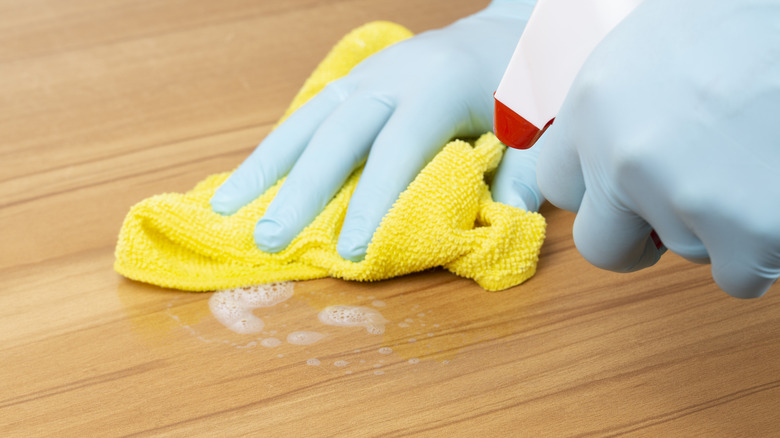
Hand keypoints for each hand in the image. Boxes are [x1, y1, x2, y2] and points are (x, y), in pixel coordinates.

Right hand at [210, 0, 536, 261]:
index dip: (373, 199)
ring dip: (263, 166)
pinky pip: (306, 117)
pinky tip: (249, 181)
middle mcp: (391, 78)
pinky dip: (275, 151)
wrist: (503, 33)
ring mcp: (365, 77)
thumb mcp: (537, 123)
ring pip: (306, 121)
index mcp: (438, 87)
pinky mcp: (353, 84)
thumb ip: (522, 171)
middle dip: (300, 189)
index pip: (397, 149)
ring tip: (224, 209)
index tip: (351, 250)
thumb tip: (508, 220)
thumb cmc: (522, 82)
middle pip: (336, 135)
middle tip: (267, 239)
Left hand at [536, 0, 779, 297]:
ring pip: (682, 252)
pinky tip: (772, 196)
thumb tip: (603, 153)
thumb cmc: (746, 20)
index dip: (595, 193)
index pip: (558, 185)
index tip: (622, 192)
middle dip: (633, 240)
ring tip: (749, 165)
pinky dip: (758, 252)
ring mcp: (682, 198)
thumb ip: (619, 107)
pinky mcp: (747, 234)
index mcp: (594, 104)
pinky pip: (737, 275)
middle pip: (599, 244)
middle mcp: (622, 157)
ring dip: (712, 228)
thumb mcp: (653, 42)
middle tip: (674, 215)